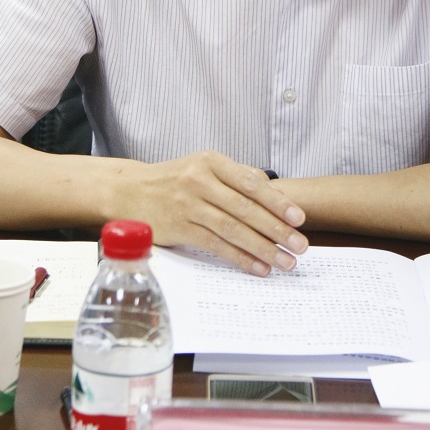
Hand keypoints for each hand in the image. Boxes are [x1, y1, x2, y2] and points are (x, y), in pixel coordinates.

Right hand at [114, 151, 306, 274]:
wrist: (129, 191)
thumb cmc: (173, 179)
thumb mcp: (202, 167)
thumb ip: (235, 178)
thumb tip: (275, 194)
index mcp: (211, 161)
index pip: (251, 183)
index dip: (277, 202)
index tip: (298, 218)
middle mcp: (199, 181)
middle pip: (245, 208)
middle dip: (277, 229)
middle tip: (300, 245)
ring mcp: (188, 205)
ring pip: (232, 229)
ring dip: (263, 248)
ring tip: (285, 262)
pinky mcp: (179, 228)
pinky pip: (215, 245)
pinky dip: (240, 258)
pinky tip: (258, 267)